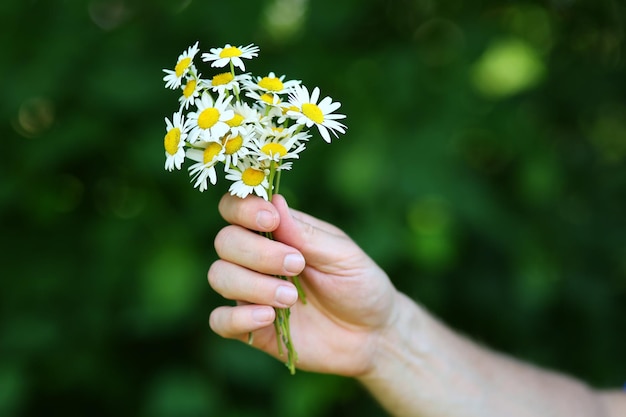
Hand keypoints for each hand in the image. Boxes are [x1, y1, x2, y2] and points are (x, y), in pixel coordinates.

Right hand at [208, 194, 399, 375]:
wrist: (372, 334)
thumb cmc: (360, 284)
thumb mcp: (342, 255)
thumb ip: (305, 233)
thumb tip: (274, 201)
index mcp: (278, 231)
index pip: (237, 208)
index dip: (244, 209)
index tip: (270, 220)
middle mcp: (257, 259)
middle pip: (225, 241)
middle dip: (256, 252)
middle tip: (296, 265)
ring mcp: (252, 293)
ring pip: (219, 276)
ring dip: (251, 284)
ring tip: (290, 298)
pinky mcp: (252, 327)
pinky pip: (220, 320)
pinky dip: (237, 317)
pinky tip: (268, 318)